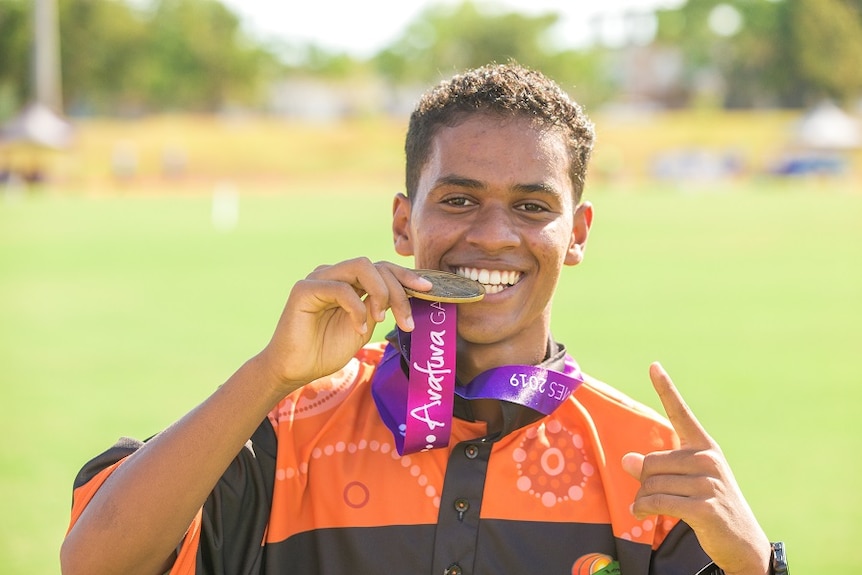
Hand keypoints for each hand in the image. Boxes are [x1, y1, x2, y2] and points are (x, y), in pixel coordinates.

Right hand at [257, 258, 430, 392]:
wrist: (295, 369)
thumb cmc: (326, 350)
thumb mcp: (364, 327)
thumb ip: (380, 308)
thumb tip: (408, 295)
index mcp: (350, 282)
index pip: (383, 268)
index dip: (406, 276)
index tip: (428, 289)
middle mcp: (335, 274)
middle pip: (376, 266)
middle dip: (398, 290)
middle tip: (406, 321)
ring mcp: (319, 278)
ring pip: (361, 267)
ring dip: (380, 292)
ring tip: (381, 319)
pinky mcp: (304, 289)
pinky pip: (340, 288)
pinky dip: (356, 308)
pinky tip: (359, 328)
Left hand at [621, 363, 770, 574]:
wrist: (743, 544)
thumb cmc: (710, 508)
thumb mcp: (685, 483)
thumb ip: (658, 469)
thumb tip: (626, 460)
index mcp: (705, 447)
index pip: (681, 413)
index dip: (666, 388)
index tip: (653, 365)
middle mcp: (708, 459)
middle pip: (651, 462)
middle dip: (642, 482)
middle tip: (649, 498)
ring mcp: (709, 482)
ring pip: (651, 483)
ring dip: (642, 499)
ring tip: (646, 509)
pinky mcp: (704, 506)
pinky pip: (658, 502)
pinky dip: (643, 509)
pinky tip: (641, 515)